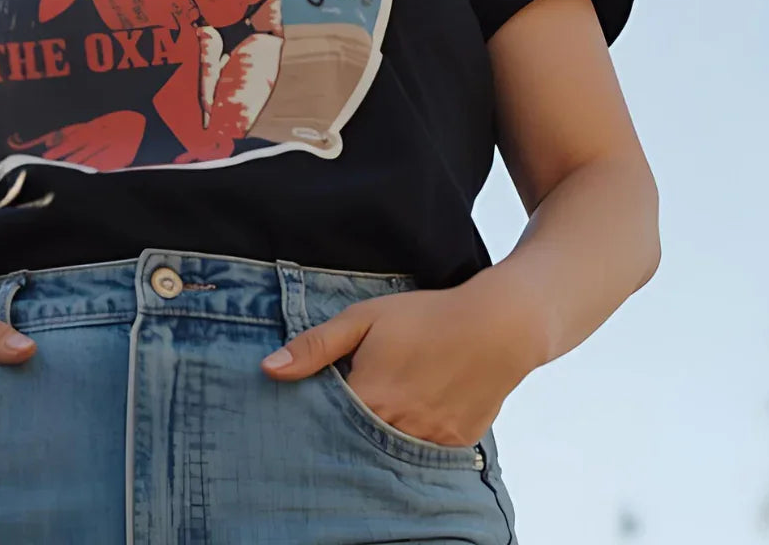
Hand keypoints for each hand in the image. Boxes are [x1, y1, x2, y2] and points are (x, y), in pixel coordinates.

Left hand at [260, 269, 545, 447]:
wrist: (499, 325)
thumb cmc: (427, 316)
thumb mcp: (364, 319)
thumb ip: (315, 347)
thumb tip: (269, 369)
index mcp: (369, 398)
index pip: (326, 425)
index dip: (318, 417)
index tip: (316, 407)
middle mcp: (397, 428)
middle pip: (357, 442)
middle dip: (348, 431)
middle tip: (353, 407)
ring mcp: (429, 440)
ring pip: (391, 450)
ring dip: (382, 435)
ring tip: (387, 406)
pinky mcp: (455, 443)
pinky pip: (425, 451)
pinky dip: (415, 437)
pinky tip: (417, 410)